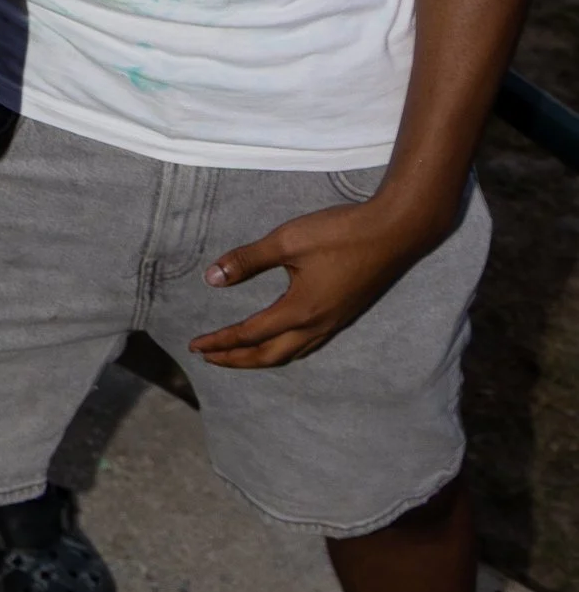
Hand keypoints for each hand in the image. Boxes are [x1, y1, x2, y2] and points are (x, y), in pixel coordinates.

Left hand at [189, 188, 451, 369]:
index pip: (249, 335)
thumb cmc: (340, 233)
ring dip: (260, 359)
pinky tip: (281, 340)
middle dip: (236, 360)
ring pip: (291, 353)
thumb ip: (248, 260)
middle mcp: (317, 325)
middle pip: (269, 355)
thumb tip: (211, 279)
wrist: (395, 231)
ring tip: (238, 356)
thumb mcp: (288, 241)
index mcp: (299, 311)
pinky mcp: (345, 314)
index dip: (220, 342)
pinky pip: (308, 344)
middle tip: (209, 358)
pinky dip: (285, 350)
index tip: (195, 346)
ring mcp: (334, 322)